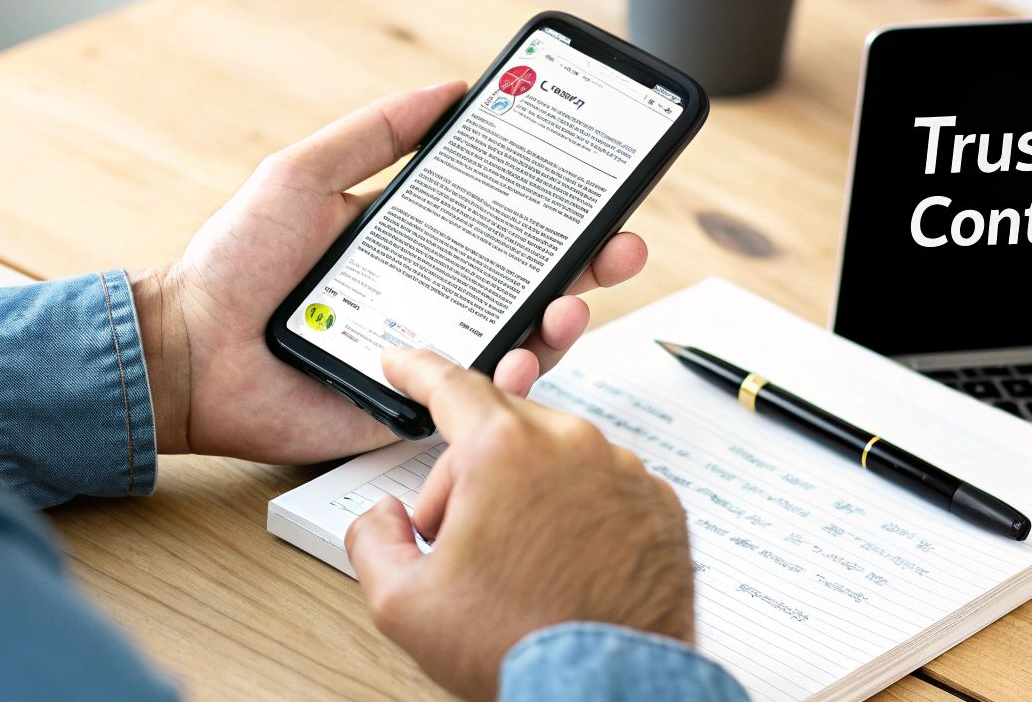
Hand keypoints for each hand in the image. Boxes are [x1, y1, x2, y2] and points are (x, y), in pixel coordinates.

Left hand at [131, 81, 648, 462]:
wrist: (187, 350)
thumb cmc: (236, 261)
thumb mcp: (305, 174)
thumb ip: (375, 134)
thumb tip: (451, 89)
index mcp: (418, 245)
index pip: (507, 225)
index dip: (558, 210)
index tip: (600, 186)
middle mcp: (435, 299)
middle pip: (534, 284)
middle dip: (590, 267)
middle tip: (621, 247)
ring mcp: (430, 355)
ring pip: (522, 344)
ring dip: (563, 324)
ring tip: (571, 306)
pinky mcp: (415, 409)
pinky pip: (476, 402)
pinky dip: (510, 383)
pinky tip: (519, 360)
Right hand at [347, 349, 694, 700]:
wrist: (608, 690)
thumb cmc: (522, 648)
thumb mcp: (402, 604)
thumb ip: (372, 539)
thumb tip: (385, 517)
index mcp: (506, 451)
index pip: (450, 385)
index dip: (416, 370)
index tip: (403, 362)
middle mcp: (572, 445)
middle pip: (500, 430)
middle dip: (468, 474)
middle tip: (457, 539)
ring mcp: (623, 472)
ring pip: (555, 456)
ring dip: (526, 493)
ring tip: (519, 567)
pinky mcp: (659, 504)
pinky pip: (602, 485)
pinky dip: (578, 512)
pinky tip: (563, 564)